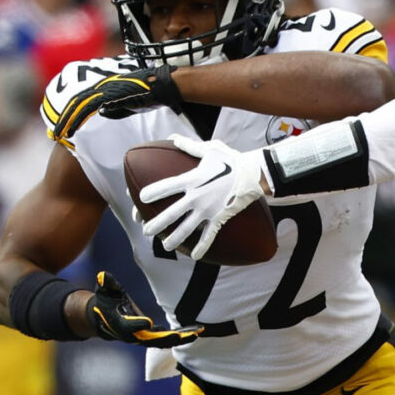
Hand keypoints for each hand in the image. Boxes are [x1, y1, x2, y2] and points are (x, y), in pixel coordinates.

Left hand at [52, 66, 182, 139]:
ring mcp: (103, 89)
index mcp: (105, 87)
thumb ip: (114, 107)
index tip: (62, 126)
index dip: (70, 113)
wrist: (161, 84)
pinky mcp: (107, 94)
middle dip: (62, 118)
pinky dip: (76, 120)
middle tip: (53, 133)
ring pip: (77, 106)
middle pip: (75, 103)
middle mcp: (101, 86)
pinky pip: (87, 108)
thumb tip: (101, 113)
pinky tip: (71, 130)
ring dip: (66, 121)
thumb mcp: (129, 102)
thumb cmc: (150, 92)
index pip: (82, 101)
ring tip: (58, 135)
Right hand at [86, 271, 202, 347]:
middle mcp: (134, 335)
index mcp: (121, 324)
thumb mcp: (104, 291)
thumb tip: (103, 276)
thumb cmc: (105, 301)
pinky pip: (169, 338)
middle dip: (167, 338)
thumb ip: (106, 284)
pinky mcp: (152, 336)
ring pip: (164, 341)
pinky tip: (197, 330)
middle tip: (181, 335)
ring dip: (181, 338)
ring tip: (197, 332)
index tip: (148, 322)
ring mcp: (144, 337)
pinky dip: (182, 335)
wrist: (105, 319)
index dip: (137, 325)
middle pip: (152, 339)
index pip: (129, 326)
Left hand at [138, 135, 266, 260]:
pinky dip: (202, 247)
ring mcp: (207, 209)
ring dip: (174, 239)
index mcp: (192, 179)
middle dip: (156, 224)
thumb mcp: (210, 148)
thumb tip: (173, 137)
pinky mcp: (219, 218)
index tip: (141, 197)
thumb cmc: (231, 159)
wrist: (254, 174)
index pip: (167, 186)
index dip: (153, 192)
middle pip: (171, 213)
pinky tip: (195, 256)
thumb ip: (189, 145)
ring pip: (187, 228)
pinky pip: (209, 235)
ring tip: (165, 245)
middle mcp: (197, 196)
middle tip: (145, 230)